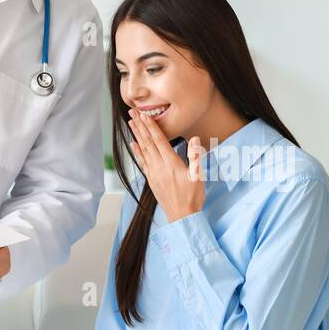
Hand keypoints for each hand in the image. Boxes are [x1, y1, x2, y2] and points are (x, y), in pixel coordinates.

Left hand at [126, 108, 204, 222]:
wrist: (182, 216)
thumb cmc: (193, 197)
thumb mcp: (198, 176)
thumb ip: (196, 156)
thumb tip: (194, 139)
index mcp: (171, 164)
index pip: (159, 141)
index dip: (151, 126)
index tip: (144, 115)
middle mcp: (159, 167)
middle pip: (148, 142)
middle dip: (140, 126)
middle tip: (132, 112)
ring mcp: (154, 174)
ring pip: (143, 150)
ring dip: (137, 135)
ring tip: (130, 123)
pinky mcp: (152, 180)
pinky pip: (142, 162)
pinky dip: (137, 152)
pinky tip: (133, 144)